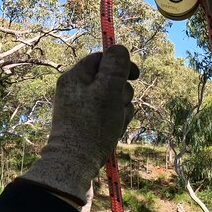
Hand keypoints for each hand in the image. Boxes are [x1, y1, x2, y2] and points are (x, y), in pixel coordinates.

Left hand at [20, 45, 138, 206]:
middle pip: (111, 79)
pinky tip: (113, 131)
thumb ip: (116, 66)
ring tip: (115, 123)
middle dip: (121, 92)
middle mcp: (77, 89)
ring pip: (114, 98)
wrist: (76, 163)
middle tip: (117, 106)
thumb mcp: (107, 90)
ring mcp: (83, 107)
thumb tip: (119, 48)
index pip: (103, 59)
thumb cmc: (92, 125)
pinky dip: (116, 121)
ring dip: (121, 108)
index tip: (135, 75)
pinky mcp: (89, 123)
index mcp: (76, 76)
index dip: (121, 64)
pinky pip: (110, 114)